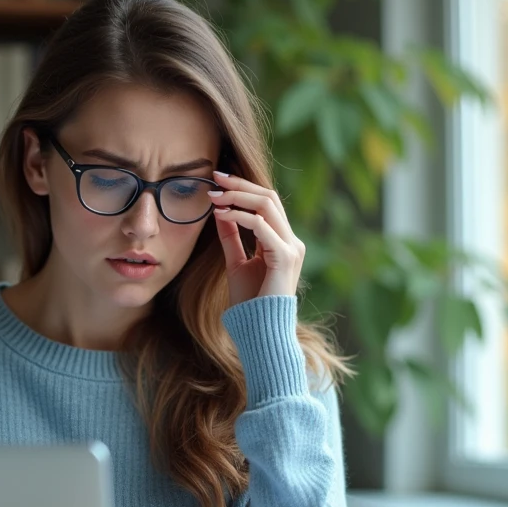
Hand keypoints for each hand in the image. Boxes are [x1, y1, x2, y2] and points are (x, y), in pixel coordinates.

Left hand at [208, 171, 304, 305]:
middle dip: (240, 184)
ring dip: (238, 196)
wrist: (260, 330)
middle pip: (269, 197)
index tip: (217, 181)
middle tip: (215, 176)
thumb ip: (232, 238)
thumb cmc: (250, 302)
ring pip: (267, 205)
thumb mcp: (236, 263)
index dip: (242, 188)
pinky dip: (240, 216)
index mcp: (283, 242)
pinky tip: (222, 214)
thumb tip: (220, 211)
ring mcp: (292, 248)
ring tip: (214, 195)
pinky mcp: (285, 257)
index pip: (266, 203)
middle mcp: (292, 241)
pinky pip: (262, 226)